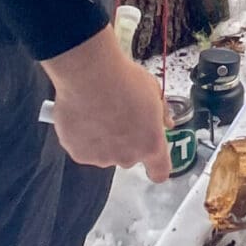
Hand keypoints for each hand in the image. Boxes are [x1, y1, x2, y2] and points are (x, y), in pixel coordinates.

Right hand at [41, 23, 171, 179]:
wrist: (89, 73)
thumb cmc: (123, 79)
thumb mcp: (154, 90)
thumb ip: (161, 113)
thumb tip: (165, 122)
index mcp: (151, 143)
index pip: (159, 171)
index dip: (155, 167)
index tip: (152, 162)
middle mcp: (127, 156)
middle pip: (129, 157)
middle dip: (125, 141)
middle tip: (119, 117)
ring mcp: (102, 157)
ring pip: (105, 152)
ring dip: (103, 139)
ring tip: (99, 112)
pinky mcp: (79, 153)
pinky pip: (84, 148)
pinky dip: (83, 137)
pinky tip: (84, 115)